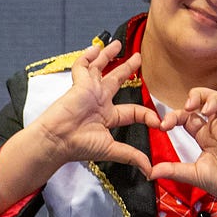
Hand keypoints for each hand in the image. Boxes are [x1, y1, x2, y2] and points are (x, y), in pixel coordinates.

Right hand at [27, 41, 162, 173]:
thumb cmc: (80, 145)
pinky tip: (95, 48)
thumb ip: (131, 156)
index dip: (147, 115)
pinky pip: (82, 66)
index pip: (132, 111)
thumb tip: (150, 172)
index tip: (158, 122)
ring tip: (118, 44)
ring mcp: (89, 90)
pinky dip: (87, 56)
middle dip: (127, 69)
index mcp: (108, 117)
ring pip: (100, 68)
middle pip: (116, 81)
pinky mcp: (80, 83)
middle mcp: (99, 101)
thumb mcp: (111, 150)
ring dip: (108, 55)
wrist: (58, 139)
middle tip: (137, 58)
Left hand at [149, 88, 216, 211]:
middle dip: (196, 96)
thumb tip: (150, 172)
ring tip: (205, 110)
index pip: (188, 116)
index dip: (175, 116)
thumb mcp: (194, 174)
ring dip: (212, 98)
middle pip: (206, 100)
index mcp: (204, 136)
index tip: (163, 126)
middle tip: (188, 106)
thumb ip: (173, 170)